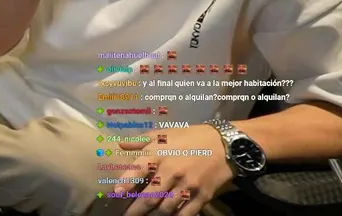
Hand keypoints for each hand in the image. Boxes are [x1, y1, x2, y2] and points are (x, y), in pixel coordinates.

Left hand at [117, 125, 231, 215]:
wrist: (225, 145)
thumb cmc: (189, 137)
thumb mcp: (163, 133)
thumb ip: (140, 141)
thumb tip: (119, 144)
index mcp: (159, 154)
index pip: (138, 170)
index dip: (126, 182)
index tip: (117, 192)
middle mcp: (171, 172)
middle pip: (150, 196)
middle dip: (136, 209)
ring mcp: (187, 186)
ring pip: (166, 208)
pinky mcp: (202, 196)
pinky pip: (185, 213)